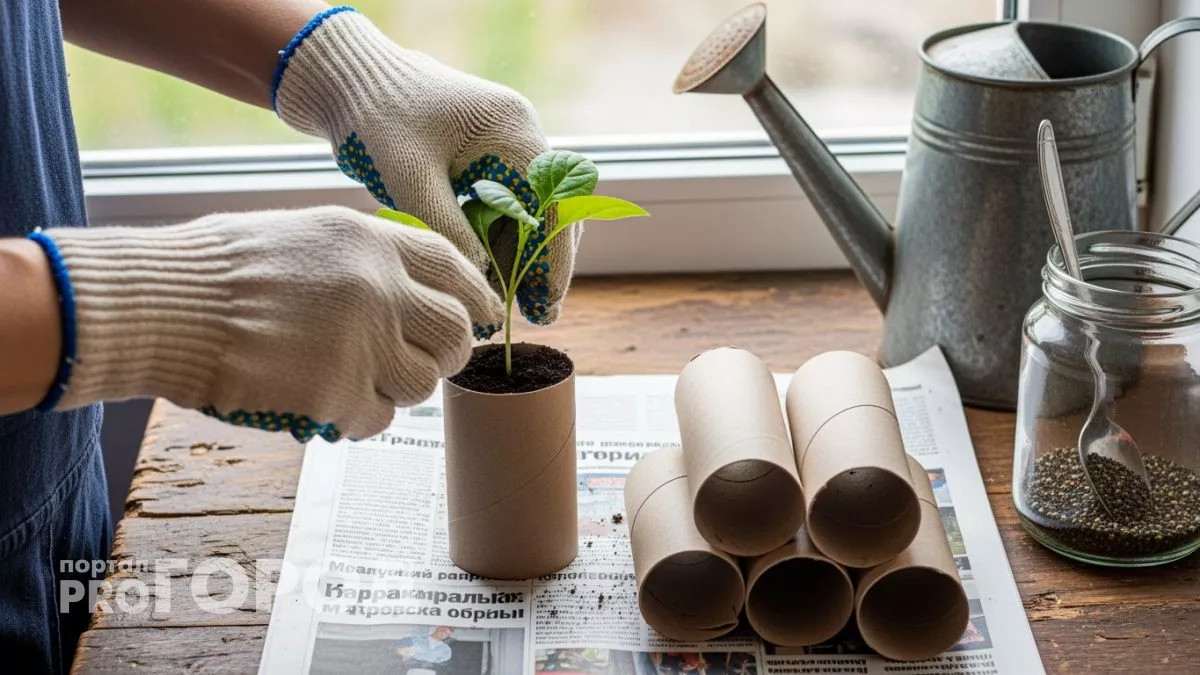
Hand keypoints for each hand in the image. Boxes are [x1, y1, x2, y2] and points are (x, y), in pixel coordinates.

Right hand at [39, 206, 502, 441]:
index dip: (474, 296)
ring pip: (424, 383)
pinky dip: (359, 417)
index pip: (455, 267)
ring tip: (357, 379)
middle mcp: (379, 288)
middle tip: (420, 359)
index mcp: (371, 241)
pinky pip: (377, 417)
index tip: (479, 316)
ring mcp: (362, 342)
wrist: (163, 306)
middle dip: (446, 352)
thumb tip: (412, 287)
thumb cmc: (219, 268)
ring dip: (398, 388)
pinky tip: (327, 402)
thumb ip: (366, 256)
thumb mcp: (304, 233)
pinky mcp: (337, 392)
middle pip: (456, 332)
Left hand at [273, 6, 579, 328]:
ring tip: (505, 301)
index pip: (553, 205)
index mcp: (512, 131)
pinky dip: (499, 239)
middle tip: (535, 314)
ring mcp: (504, 142)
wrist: (345, 78)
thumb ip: (452, 233)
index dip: (553, 259)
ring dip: (520, 255)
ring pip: (529, 211)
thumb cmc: (374, 118)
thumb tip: (482, 287)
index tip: (544, 304)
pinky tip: (486, 273)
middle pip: (550, 210)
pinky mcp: (484, 153)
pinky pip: (505, 203)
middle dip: (543, 263)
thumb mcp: (411, 182)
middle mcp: (518, 134)